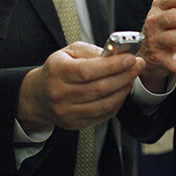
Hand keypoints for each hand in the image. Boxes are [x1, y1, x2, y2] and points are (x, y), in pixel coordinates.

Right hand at [17, 42, 144, 130]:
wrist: (38, 96)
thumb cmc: (57, 69)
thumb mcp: (69, 52)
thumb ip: (92, 51)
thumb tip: (116, 54)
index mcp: (58, 72)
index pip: (88, 71)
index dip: (113, 65)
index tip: (130, 58)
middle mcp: (60, 94)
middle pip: (99, 88)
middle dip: (124, 76)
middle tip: (137, 65)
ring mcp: (67, 112)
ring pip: (104, 104)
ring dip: (123, 90)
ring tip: (132, 78)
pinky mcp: (75, 124)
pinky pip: (103, 115)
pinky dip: (117, 103)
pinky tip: (122, 91)